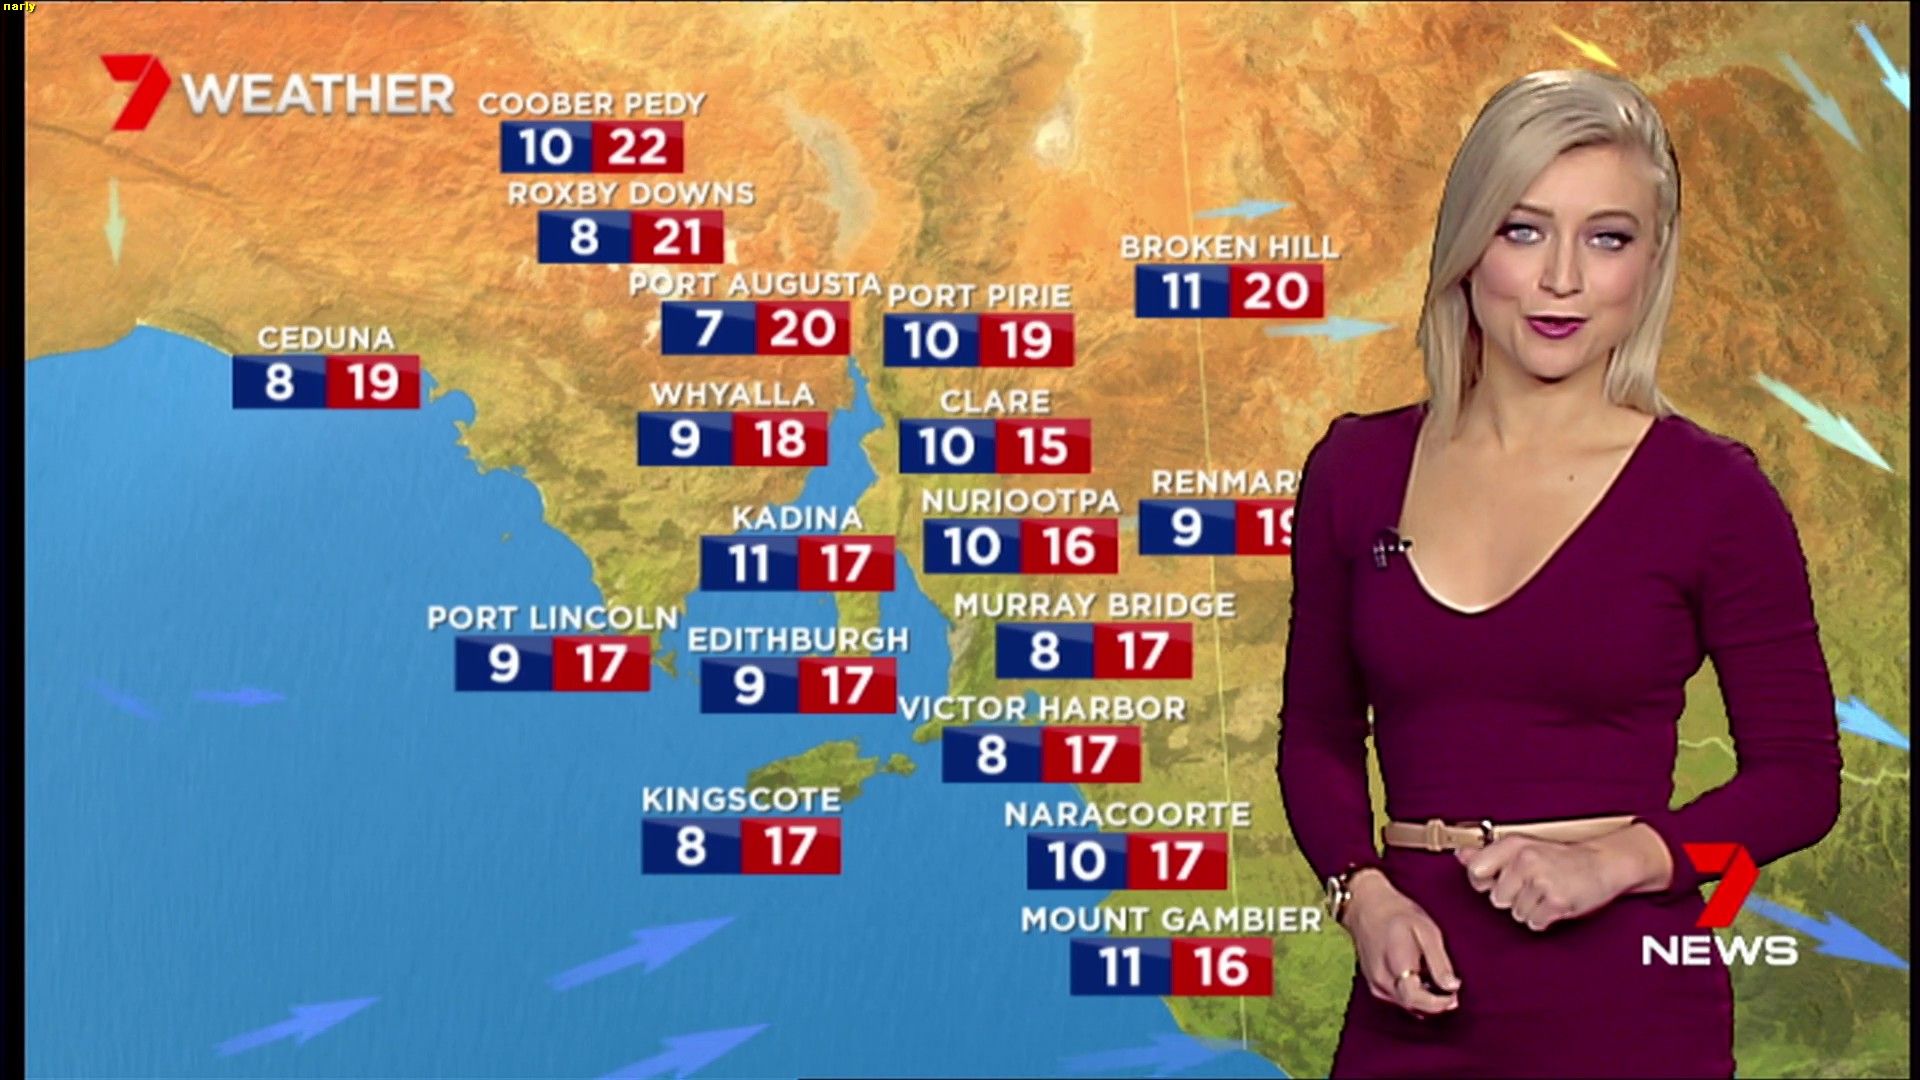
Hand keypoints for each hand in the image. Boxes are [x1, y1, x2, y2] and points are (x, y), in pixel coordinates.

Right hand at [1340, 870, 1460, 1016]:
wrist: (1366, 906)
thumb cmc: (1398, 914)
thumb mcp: (1427, 931)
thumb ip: (1439, 962)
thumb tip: (1452, 987)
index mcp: (1395, 963)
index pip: (1415, 997)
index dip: (1438, 1003)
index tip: (1454, 996)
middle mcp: (1381, 978)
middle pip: (1411, 1004)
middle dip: (1434, 1004)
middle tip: (1451, 993)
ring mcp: (1374, 983)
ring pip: (1405, 1004)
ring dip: (1424, 1000)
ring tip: (1436, 982)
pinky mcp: (1373, 983)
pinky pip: (1396, 998)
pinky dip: (1412, 995)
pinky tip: (1420, 981)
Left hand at [1455, 832, 1648, 930]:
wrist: (1603, 863)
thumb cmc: (1561, 858)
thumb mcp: (1523, 848)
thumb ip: (1489, 854)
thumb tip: (1460, 855)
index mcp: (1513, 845)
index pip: (1476, 872)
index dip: (1484, 883)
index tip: (1499, 881)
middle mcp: (1525, 860)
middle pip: (1496, 899)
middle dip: (1513, 899)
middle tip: (1534, 887)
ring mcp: (1542, 880)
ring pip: (1516, 913)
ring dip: (1531, 909)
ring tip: (1547, 893)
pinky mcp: (1558, 901)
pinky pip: (1535, 923)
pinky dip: (1544, 919)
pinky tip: (1555, 904)